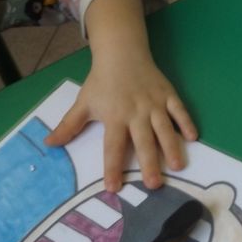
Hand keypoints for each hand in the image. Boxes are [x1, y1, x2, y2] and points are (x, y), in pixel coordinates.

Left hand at [45, 0, 197, 190]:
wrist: (122, 53)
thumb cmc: (101, 81)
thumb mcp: (83, 103)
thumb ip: (68, 126)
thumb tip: (49, 145)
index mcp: (114, 116)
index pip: (113, 146)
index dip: (113, 168)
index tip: (114, 188)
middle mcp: (136, 112)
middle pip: (143, 141)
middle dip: (149, 163)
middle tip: (154, 184)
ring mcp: (154, 103)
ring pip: (164, 128)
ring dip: (171, 147)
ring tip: (178, 166)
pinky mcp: (168, 94)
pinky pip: (179, 110)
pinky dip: (186, 122)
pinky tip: (193, 137)